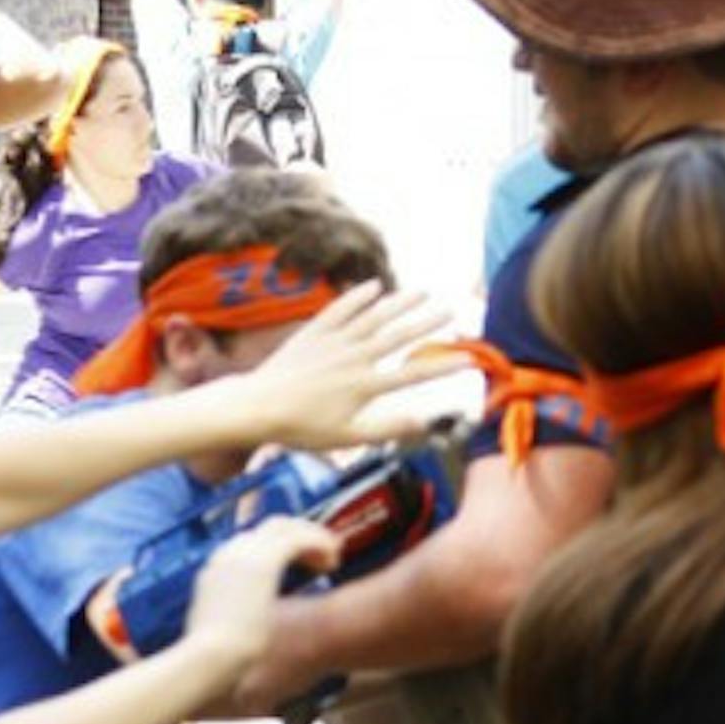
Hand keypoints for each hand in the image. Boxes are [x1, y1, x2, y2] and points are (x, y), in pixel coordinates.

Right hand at [184, 517, 341, 665]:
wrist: (213, 655)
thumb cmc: (215, 653)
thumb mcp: (218, 624)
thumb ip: (231, 612)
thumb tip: (241, 617)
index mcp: (216, 567)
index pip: (251, 541)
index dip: (278, 546)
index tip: (298, 559)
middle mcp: (229, 552)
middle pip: (270, 526)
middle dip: (298, 533)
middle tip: (322, 550)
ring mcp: (245, 554)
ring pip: (286, 527)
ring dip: (312, 536)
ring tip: (333, 554)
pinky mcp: (266, 561)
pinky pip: (299, 540)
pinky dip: (318, 545)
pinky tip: (332, 561)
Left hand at [223, 283, 465, 451]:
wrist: (257, 406)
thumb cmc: (300, 428)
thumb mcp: (346, 437)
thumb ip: (387, 429)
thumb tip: (424, 423)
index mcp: (365, 385)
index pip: (413, 374)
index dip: (442, 365)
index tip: (467, 357)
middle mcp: (354, 358)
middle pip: (398, 336)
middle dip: (427, 322)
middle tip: (451, 310)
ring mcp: (334, 341)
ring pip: (374, 317)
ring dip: (400, 303)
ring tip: (422, 292)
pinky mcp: (314, 332)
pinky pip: (341, 309)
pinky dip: (358, 296)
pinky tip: (374, 286)